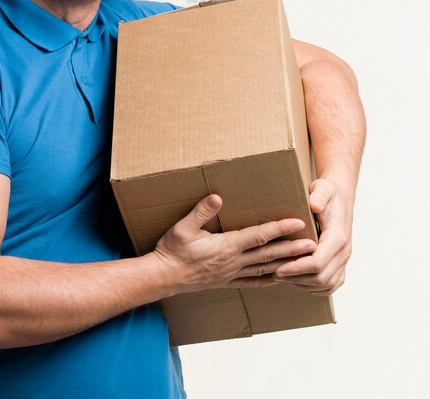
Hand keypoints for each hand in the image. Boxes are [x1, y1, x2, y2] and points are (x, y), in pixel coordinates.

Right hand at [152, 194, 316, 294]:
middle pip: (269, 254)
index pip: (258, 236)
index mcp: (226, 247)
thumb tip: (217, 197)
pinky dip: (271, 279)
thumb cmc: (172, 250)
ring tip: (306, 261)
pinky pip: (255, 282)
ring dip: (288, 264)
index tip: (297, 222)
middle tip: (314, 244)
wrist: (163, 277)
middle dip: (293, 248)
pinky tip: (282, 278)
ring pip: (266, 269)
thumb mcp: (182, 228)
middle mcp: (233, 262)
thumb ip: (200, 212)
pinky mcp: (228, 282)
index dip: (279, 228)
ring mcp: (232, 274)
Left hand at [273, 178, 352, 294]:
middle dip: (296, 278)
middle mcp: (344, 252)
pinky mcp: (341, 264)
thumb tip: (314, 205)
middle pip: (321, 277)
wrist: (341, 198)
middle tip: (274, 273)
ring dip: (303, 284)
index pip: (318, 262)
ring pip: (325, 284)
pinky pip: (330, 284)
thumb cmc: (328, 193)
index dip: (297, 267)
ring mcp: (344, 260)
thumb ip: (318, 195)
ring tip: (282, 277)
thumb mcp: (322, 188)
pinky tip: (296, 280)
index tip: (278, 268)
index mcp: (338, 237)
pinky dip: (313, 286)